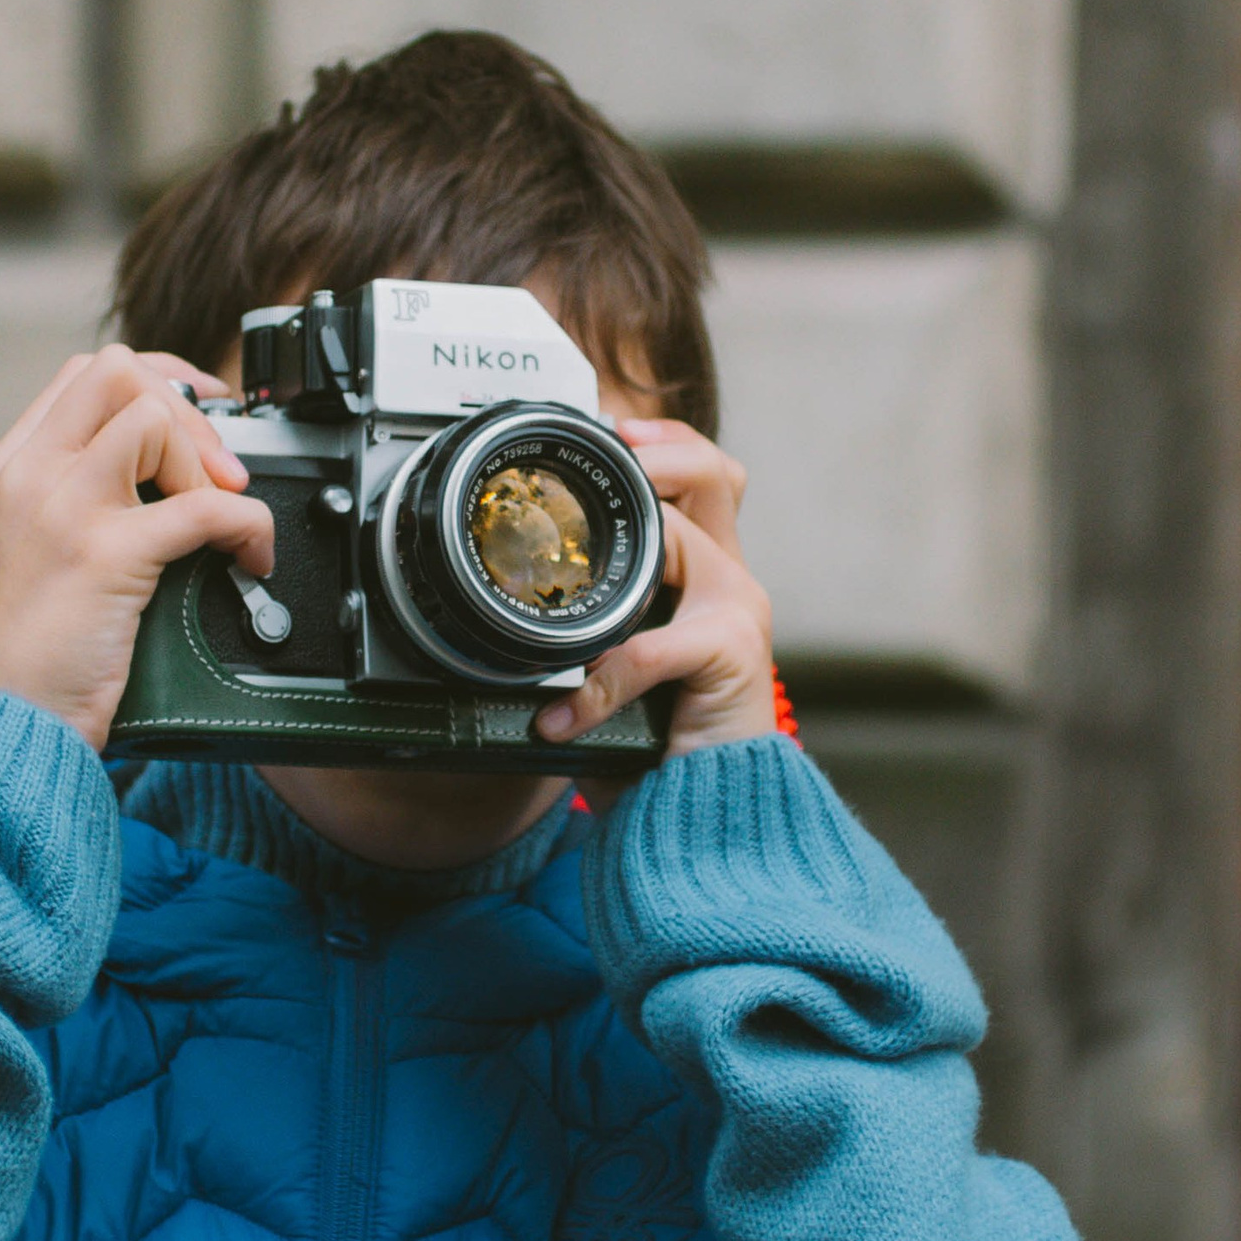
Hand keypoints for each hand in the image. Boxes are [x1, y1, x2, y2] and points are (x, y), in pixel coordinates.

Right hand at [0, 349, 273, 753]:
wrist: (9, 723)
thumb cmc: (30, 656)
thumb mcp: (32, 553)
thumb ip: (76, 500)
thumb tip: (163, 470)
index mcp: (10, 469)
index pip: (88, 375)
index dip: (157, 381)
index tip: (199, 414)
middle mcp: (30, 476)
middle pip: (118, 372)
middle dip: (185, 408)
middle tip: (217, 468)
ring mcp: (63, 509)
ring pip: (152, 417)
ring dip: (206, 461)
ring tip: (218, 515)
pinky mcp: (105, 554)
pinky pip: (204, 504)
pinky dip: (247, 523)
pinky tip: (250, 554)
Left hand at [533, 420, 777, 764]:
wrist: (699, 816)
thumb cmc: (649, 742)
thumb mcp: (606, 667)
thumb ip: (580, 621)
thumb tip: (504, 596)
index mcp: (699, 573)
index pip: (694, 475)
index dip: (649, 442)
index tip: (592, 424)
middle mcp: (726, 579)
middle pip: (713, 472)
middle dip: (658, 449)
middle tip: (605, 454)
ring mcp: (736, 610)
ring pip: (681, 534)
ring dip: (619, 556)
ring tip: (573, 574)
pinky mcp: (733, 652)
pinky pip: (648, 648)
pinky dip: (597, 684)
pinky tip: (562, 715)